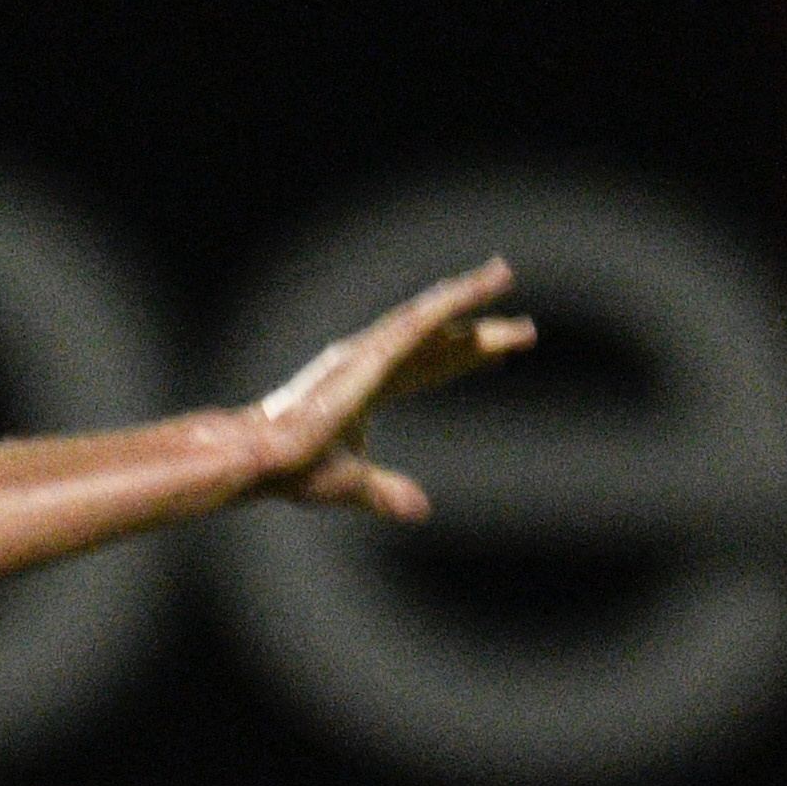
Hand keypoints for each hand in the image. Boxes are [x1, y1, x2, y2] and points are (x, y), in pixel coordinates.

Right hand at [233, 260, 534, 520]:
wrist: (262, 460)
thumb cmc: (292, 470)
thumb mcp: (353, 485)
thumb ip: (387, 492)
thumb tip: (421, 510)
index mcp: (367, 389)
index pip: (429, 369)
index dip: (464, 360)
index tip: (499, 355)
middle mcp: (372, 362)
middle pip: (439, 344)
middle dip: (480, 337)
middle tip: (524, 331)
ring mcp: (371, 354)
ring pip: (431, 319)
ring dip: (470, 298)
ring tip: (503, 275)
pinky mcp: (371, 354)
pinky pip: (418, 322)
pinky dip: (448, 303)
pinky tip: (476, 289)